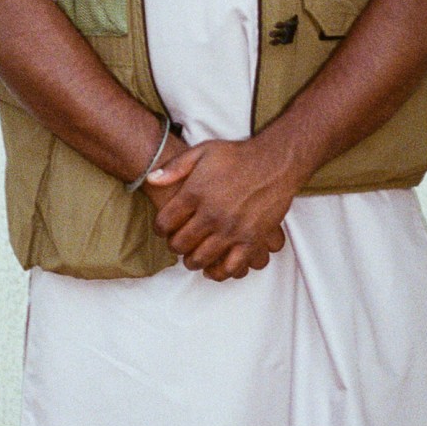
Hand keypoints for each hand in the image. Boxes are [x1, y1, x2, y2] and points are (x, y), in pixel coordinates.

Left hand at [146, 133, 299, 280]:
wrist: (275, 162)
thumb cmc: (238, 156)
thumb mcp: (202, 152)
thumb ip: (175, 167)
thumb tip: (151, 180)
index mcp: (195, 194)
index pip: (165, 222)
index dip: (160, 228)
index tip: (163, 229)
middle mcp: (211, 214)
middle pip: (180, 243)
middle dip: (175, 246)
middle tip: (178, 244)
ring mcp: (231, 230)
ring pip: (201, 259)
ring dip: (192, 261)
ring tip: (193, 258)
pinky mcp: (251, 240)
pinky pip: (231, 266)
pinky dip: (219, 272)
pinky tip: (214, 269)